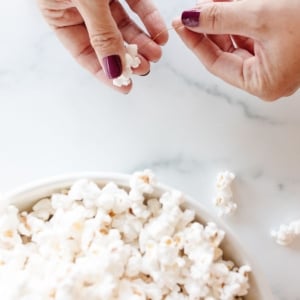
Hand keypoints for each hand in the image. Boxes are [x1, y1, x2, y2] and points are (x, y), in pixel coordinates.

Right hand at [37, 0, 167, 92]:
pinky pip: (135, 5)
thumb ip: (102, 36)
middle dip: (128, 56)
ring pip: (123, 26)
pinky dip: (148, 19)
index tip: (125, 87)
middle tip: (146, 68)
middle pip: (107, 42)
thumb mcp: (85, 0)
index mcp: (59, 15)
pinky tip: (160, 33)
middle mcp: (79, 7)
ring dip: (142, 41)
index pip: (85, 54)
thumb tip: (115, 72)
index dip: (105, 73)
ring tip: (158, 54)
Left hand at [172, 0, 299, 100]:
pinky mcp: (282, 46)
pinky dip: (239, 18)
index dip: (195, 42)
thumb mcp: (261, 15)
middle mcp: (268, 77)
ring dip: (223, 20)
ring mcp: (276, 62)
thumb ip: (221, 18)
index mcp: (263, 83)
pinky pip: (252, 33)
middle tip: (192, 9)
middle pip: (225, 51)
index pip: (216, 63)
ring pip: (238, 40)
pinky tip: (228, 4)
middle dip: (208, 28)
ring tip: (209, 3)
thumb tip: (190, 18)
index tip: (180, 23)